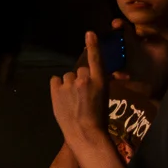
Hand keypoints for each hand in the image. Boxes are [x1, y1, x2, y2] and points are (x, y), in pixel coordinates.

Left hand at [48, 31, 109, 145]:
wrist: (85, 134)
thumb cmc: (99, 119)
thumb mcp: (105, 98)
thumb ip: (101, 84)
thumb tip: (112, 75)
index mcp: (100, 81)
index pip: (96, 59)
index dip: (93, 46)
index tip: (89, 33)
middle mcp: (84, 79)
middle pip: (79, 70)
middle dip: (79, 79)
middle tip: (81, 95)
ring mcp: (68, 84)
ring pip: (66, 77)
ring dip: (68, 84)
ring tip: (72, 99)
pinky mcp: (55, 90)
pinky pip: (55, 80)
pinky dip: (57, 86)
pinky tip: (61, 97)